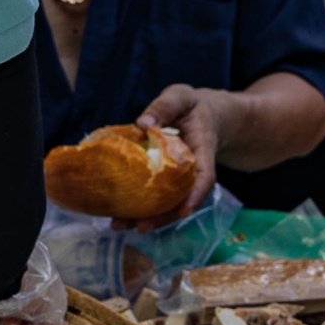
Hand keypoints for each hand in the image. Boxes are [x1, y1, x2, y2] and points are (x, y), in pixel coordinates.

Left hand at [133, 84, 229, 225]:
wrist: (202, 115)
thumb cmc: (191, 106)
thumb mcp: (180, 97)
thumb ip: (164, 106)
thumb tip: (143, 125)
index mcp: (202, 151)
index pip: (205, 177)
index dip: (195, 195)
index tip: (183, 211)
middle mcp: (193, 171)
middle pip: (182, 199)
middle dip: (163, 217)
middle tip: (141, 227)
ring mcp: (179, 180)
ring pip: (168, 203)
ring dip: (147, 217)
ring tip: (120, 226)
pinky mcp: (166, 181)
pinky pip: (157, 196)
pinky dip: (140, 207)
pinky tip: (119, 214)